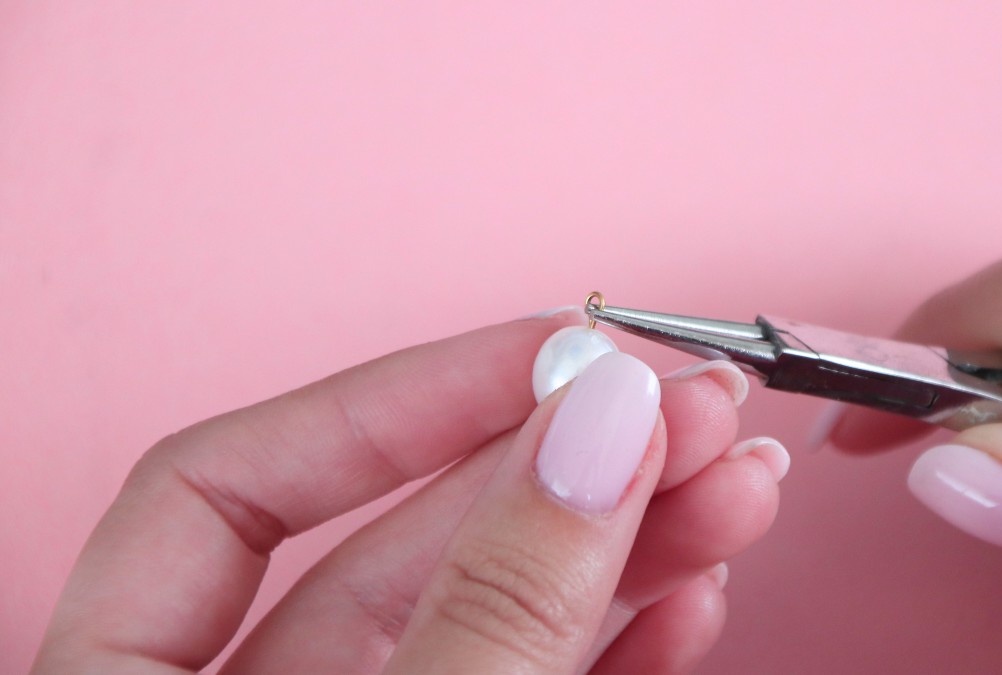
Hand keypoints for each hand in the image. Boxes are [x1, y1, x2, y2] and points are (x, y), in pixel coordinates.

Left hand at [34, 311, 783, 672]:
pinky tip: (687, 598)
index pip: (227, 487)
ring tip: (732, 482)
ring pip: (490, 621)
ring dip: (623, 546)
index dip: (396, 401)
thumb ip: (487, 609)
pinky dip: (615, 651)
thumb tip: (593, 425)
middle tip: (688, 403)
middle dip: (561, 462)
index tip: (554, 349)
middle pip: (398, 546)